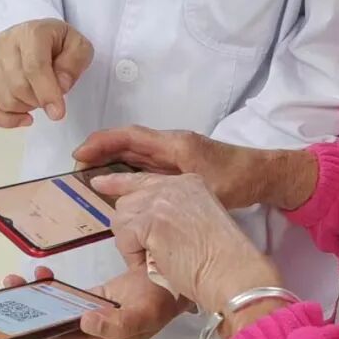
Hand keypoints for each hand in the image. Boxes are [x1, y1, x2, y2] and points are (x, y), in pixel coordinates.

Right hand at [0, 18, 92, 128]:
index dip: (47, 93)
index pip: (34, 67)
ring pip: (2, 99)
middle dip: (39, 101)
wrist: (35, 35)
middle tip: (52, 97)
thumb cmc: (59, 43)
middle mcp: (4, 43)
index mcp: (31, 33)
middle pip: (17, 86)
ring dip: (25, 108)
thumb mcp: (78, 46)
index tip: (58, 113)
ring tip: (38, 98)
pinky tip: (24, 118)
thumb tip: (61, 85)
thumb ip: (74, 63)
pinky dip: (4, 120)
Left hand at [2, 265, 184, 338]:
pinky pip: (66, 299)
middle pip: (53, 328)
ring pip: (57, 313)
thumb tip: (84, 323)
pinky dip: (52, 287)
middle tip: (12, 288)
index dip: (37, 331)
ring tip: (19, 279)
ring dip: (37, 297)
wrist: (175, 282)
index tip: (20, 312)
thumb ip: (116, 324)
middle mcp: (92, 336)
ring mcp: (92, 319)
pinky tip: (44, 273)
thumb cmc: (160, 299)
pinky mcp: (94, 303)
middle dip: (30, 311)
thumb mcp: (143, 313)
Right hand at [74, 127, 317, 210]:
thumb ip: (170, 190)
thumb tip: (137, 201)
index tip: (80, 154)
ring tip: (88, 175)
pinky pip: (147, 163)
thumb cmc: (236, 179)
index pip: (130, 137)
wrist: (262, 175)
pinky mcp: (179, 165)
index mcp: (174, 144)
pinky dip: (128, 169)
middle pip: (129, 143)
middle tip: (76, 168)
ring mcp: (175, 154)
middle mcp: (171, 145)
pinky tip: (118, 183)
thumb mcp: (202, 186)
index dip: (102, 143)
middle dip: (101, 151)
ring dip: (112, 160)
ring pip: (136, 152)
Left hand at [92, 172, 281, 319]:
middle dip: (130, 228)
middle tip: (148, 251)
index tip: (100, 183)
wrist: (231, 271)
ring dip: (131, 244)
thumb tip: (150, 222)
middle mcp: (174, 185)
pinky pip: (124, 238)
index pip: (145, 178)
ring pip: (121, 218)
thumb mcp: (201, 221)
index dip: (120, 183)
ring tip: (155, 259)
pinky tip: (154, 263)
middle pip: (128, 200)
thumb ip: (177, 212)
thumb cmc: (223, 258)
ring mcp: (162, 201)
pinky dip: (133, 256)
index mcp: (189, 182)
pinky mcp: (150, 221)